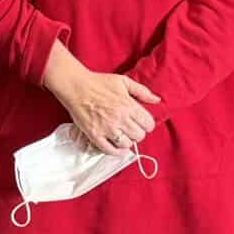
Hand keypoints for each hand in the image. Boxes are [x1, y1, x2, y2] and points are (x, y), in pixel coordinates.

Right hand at [44, 50, 160, 154]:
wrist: (76, 86)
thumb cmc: (99, 82)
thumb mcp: (124, 81)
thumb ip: (142, 91)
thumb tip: (157, 100)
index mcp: (128, 105)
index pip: (148, 124)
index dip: (147, 124)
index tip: (142, 123)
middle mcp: (119, 118)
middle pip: (139, 136)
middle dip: (138, 133)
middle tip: (132, 129)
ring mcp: (106, 128)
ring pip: (126, 144)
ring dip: (127, 141)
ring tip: (123, 136)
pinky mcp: (94, 135)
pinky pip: (109, 150)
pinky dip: (116, 151)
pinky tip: (117, 147)